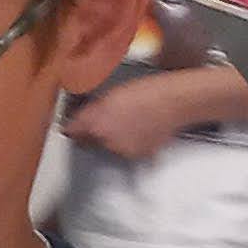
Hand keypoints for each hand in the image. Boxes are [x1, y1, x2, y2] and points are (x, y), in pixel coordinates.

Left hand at [64, 75, 191, 164]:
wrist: (175, 101)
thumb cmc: (149, 91)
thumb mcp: (113, 94)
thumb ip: (93, 109)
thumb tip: (82, 117)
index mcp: (96, 121)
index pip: (72, 131)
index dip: (72, 127)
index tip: (72, 127)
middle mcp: (105, 140)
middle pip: (90, 142)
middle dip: (94, 134)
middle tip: (108, 122)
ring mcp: (122, 150)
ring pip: (109, 148)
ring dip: (113, 140)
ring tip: (129, 123)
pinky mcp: (137, 156)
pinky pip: (127, 152)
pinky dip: (130, 144)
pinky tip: (140, 130)